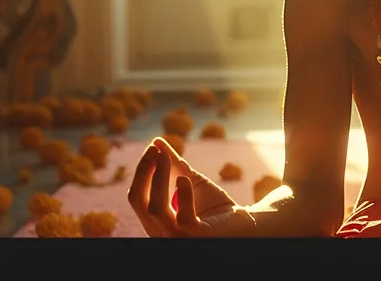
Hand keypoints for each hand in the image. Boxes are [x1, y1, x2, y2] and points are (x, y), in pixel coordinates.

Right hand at [127, 137, 253, 236]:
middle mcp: (162, 232)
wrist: (244, 222)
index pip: (137, 197)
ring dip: (159, 179)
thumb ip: (174, 165)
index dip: (141, 172)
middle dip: (144, 172)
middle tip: (155, 151)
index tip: (151, 149)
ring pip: (157, 209)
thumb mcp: (190, 181)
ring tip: (166, 158)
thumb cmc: (215, 206)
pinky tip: (184, 179)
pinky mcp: (199, 237)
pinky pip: (184, 219)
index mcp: (156, 221)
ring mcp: (179, 238)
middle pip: (140, 202)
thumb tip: (156, 141)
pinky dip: (183, 196)